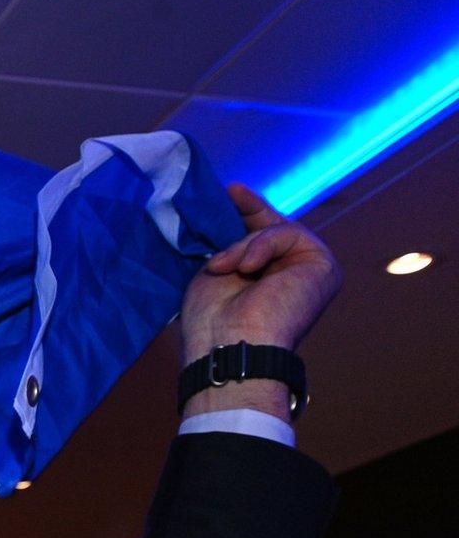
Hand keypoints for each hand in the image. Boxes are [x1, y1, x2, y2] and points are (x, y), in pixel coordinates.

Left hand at [180, 183, 341, 364]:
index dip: (248, 213)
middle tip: (231, 193)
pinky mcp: (324, 265)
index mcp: (268, 280)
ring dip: (243, 246)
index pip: (262, 238)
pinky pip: (288, 234)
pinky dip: (261, 246)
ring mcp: (311, 270)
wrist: (229, 345)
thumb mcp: (217, 270)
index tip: (230, 192)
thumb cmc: (213, 319)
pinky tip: (246, 269)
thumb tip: (230, 215)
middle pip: (275, 227)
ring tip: (223, 269)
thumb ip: (232, 247)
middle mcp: (294, 275)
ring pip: (276, 230)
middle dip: (251, 210)